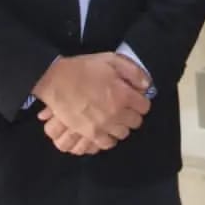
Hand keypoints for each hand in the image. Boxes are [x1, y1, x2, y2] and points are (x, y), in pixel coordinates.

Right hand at [31, 53, 151, 150]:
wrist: (57, 81)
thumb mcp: (112, 60)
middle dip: (133, 113)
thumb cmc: (84, 68)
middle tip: (125, 107)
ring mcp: (103, 126)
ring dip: (122, 126)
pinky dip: (109, 137)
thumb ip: (134, 72)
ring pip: (123, 134)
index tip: (135, 98)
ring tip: (115, 118)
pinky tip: (106, 129)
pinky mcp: (89, 133)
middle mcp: (117, 113)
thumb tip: (147, 85)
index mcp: (124, 95)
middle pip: (136, 122)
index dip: (141, 101)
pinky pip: (107, 143)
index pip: (145, 107)